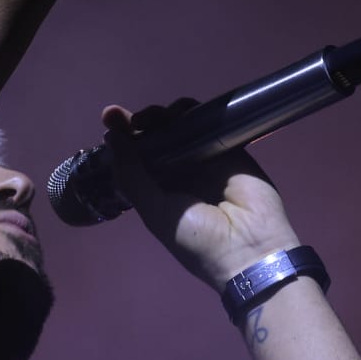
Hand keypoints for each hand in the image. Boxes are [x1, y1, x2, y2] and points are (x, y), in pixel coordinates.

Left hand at [101, 101, 302, 291]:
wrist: (250, 248)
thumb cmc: (197, 238)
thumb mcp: (155, 212)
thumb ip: (131, 174)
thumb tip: (110, 136)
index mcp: (158, 190)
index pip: (135, 156)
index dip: (123, 137)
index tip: (111, 116)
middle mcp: (179, 172)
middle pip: (156, 136)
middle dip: (143, 121)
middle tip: (137, 119)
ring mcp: (204, 158)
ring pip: (180, 125)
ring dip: (165, 115)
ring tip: (158, 117)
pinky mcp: (228, 148)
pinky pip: (208, 122)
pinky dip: (194, 112)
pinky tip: (184, 111)